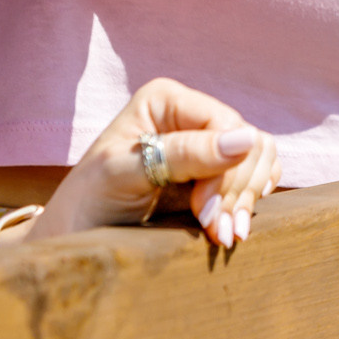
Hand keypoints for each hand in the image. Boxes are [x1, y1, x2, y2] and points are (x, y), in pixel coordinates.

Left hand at [28, 77, 279, 249]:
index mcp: (167, 100)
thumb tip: (247, 139)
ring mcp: (207, 144)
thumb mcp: (125, 173)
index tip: (206, 213)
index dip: (226, 168)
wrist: (78, 238)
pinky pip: (258, 176)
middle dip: (237, 190)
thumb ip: (183, 154)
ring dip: (247, 200)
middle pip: (249, 142)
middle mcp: (192, 115)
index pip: (226, 123)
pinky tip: (232, 225)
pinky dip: (250, 202)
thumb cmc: (89, 200)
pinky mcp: (217, 173)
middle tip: (220, 233)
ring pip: (260, 158)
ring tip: (226, 236)